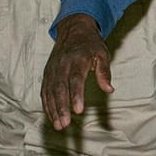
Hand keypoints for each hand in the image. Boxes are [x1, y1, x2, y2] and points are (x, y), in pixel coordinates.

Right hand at [41, 14, 111, 129]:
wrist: (73, 30)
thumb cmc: (91, 44)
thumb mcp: (102, 54)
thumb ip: (104, 72)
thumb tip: (109, 89)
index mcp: (77, 59)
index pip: (75, 80)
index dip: (76, 96)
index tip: (78, 111)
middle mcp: (61, 65)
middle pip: (60, 88)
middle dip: (61, 107)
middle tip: (65, 124)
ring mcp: (52, 70)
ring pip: (50, 92)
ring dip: (53, 109)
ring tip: (59, 126)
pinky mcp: (47, 74)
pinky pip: (45, 91)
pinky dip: (47, 105)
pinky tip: (52, 117)